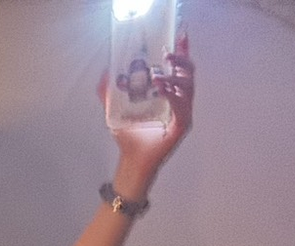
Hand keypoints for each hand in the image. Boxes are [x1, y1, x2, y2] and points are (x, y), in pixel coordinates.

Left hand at [108, 30, 194, 194]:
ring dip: (174, 79)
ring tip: (157, 75)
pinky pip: (182, 108)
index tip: (180, 36)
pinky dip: (172, 96)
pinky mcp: (181, 127)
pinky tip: (161, 89)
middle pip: (189, 75)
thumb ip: (108, 92)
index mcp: (169, 95)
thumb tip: (105, 71)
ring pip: (188, 89)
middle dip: (181, 60)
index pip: (179, 69)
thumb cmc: (129, 137)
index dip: (182, 52)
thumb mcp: (114, 110)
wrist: (132, 161)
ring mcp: (182, 114)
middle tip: (167, 54)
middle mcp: (179, 102)